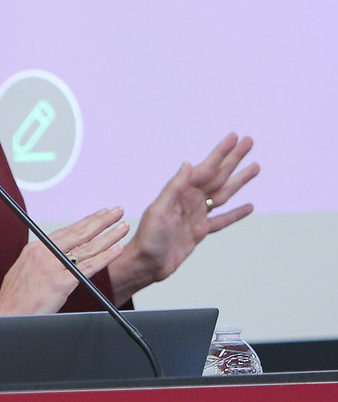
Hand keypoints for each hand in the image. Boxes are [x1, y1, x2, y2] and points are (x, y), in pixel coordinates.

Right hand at [0, 208, 128, 316]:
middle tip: (117, 211)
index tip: (100, 214)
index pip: (68, 230)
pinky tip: (116, 250)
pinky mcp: (61, 283)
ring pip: (87, 247)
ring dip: (108, 235)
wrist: (7, 312)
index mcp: (37, 248)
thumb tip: (58, 255)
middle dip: (101, 220)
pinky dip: (104, 257)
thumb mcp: (25, 268)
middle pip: (80, 232)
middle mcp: (46, 253)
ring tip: (122, 227)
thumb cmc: (14, 295)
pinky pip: (88, 268)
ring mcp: (54, 267)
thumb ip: (43, 259)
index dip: (86, 221)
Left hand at [109, 133, 258, 302]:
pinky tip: (249, 206)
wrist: (147, 263)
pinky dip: (236, 213)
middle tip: (249, 142)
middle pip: (219, 175)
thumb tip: (188, 164)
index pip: (207, 168)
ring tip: (255, 167)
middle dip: (234, 159)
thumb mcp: (159, 210)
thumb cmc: (148, 237)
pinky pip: (222, 220)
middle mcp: (191, 200)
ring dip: (240, 181)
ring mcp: (197, 214)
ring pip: (224, 194)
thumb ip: (174, 187)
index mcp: (182, 192)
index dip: (221, 152)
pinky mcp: (200, 231)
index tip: (234, 137)